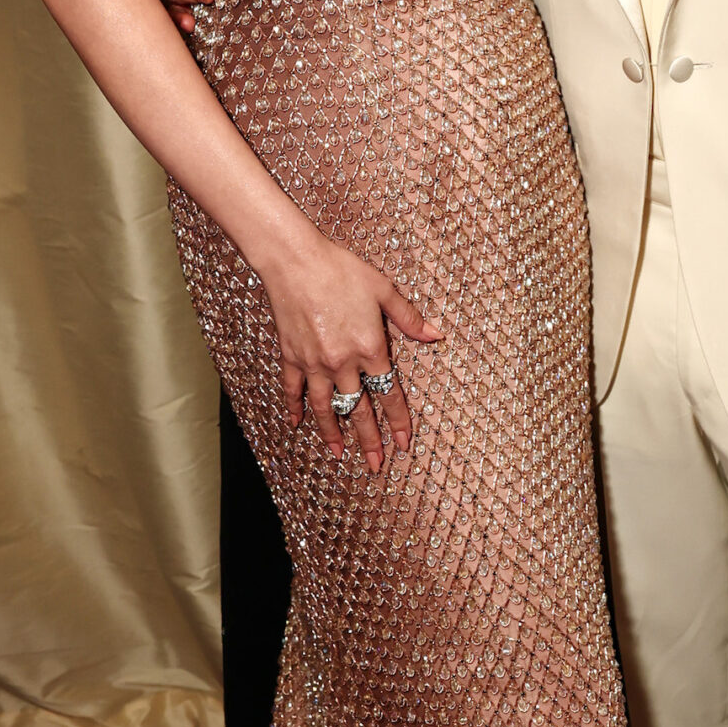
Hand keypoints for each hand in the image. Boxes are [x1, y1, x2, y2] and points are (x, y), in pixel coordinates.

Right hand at [261, 228, 441, 471]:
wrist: (295, 261)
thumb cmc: (341, 270)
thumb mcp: (383, 290)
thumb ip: (409, 318)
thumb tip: (436, 335)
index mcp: (370, 347)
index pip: (389, 394)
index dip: (397, 421)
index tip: (402, 444)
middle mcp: (342, 362)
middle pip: (358, 409)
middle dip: (369, 440)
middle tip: (374, 465)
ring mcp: (314, 362)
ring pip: (325, 407)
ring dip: (332, 433)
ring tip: (338, 454)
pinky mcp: (292, 356)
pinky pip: (293, 389)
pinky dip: (294, 407)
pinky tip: (295, 423)